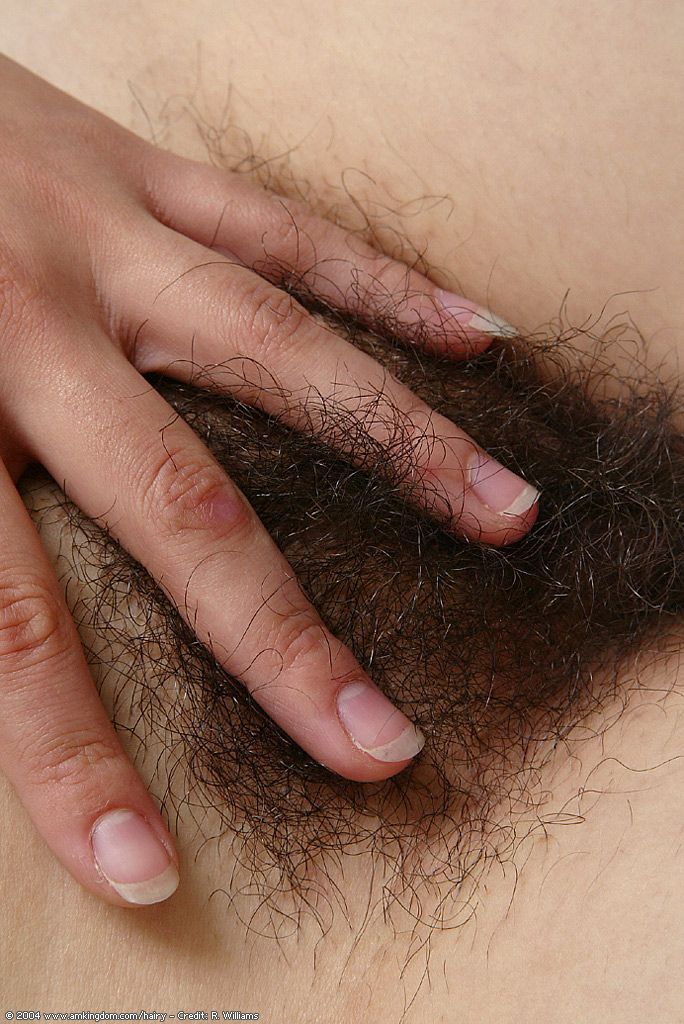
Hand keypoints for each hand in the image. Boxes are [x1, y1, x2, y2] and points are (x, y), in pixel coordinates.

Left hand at [0, 56, 537, 904]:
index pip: (6, 622)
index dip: (69, 756)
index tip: (143, 861)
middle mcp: (28, 329)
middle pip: (179, 509)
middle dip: (280, 641)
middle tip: (377, 740)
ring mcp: (101, 238)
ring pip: (274, 357)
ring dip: (397, 448)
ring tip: (502, 517)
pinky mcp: (143, 174)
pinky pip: (283, 231)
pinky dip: (384, 289)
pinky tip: (473, 338)